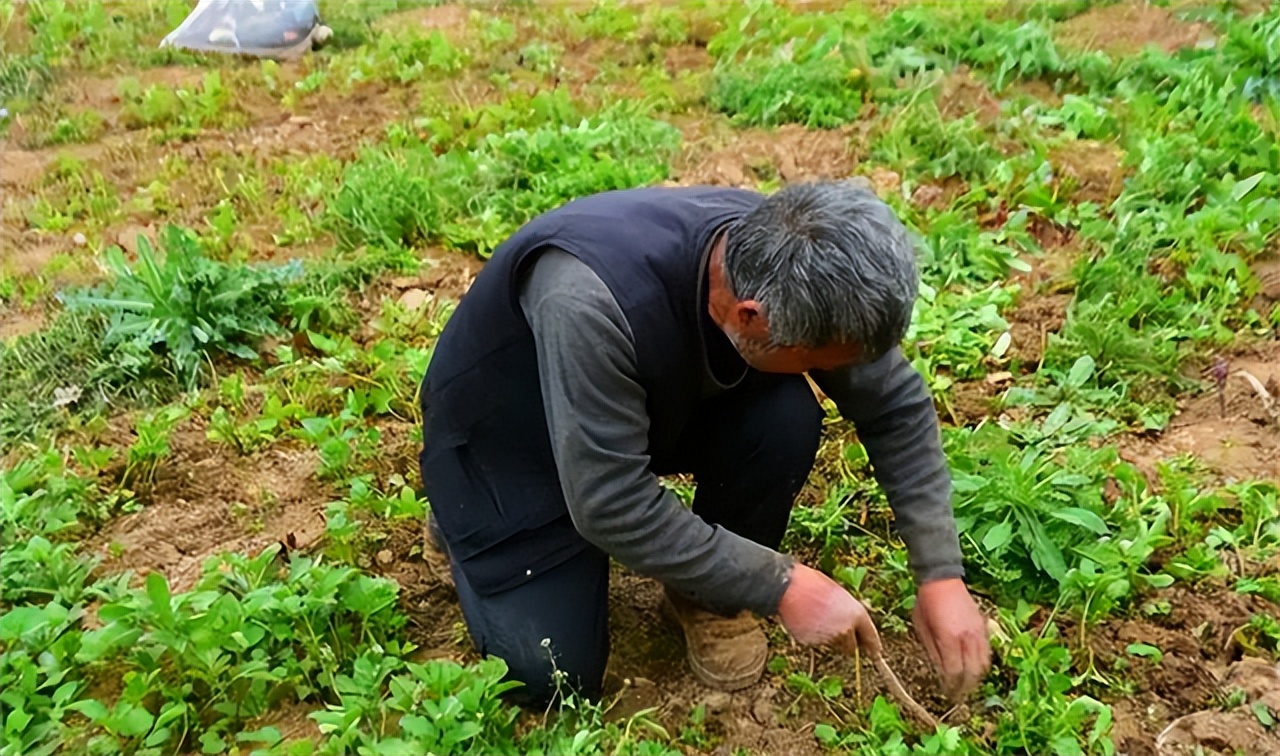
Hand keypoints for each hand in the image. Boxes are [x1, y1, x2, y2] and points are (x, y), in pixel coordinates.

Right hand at [777, 563, 881, 654]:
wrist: (787, 588)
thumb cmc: (813, 584)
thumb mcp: (838, 593)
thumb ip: (849, 611)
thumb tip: (854, 622)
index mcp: (856, 614)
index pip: (870, 637)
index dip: (873, 646)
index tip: (875, 653)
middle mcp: (845, 630)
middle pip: (850, 648)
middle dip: (846, 642)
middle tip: (837, 629)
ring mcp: (828, 639)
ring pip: (832, 645)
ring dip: (829, 637)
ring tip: (817, 616)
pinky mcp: (811, 643)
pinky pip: (816, 643)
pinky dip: (814, 636)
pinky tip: (807, 620)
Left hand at [912, 578, 990, 699]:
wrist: (943, 579)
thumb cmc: (926, 603)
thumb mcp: (922, 627)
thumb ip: (933, 651)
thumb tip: (940, 673)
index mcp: (949, 638)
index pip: (954, 672)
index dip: (950, 686)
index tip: (946, 693)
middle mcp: (967, 638)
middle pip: (971, 673)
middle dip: (965, 688)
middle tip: (957, 695)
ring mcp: (978, 633)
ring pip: (983, 665)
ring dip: (975, 678)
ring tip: (966, 685)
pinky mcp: (984, 628)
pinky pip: (987, 653)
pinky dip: (982, 664)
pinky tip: (973, 668)